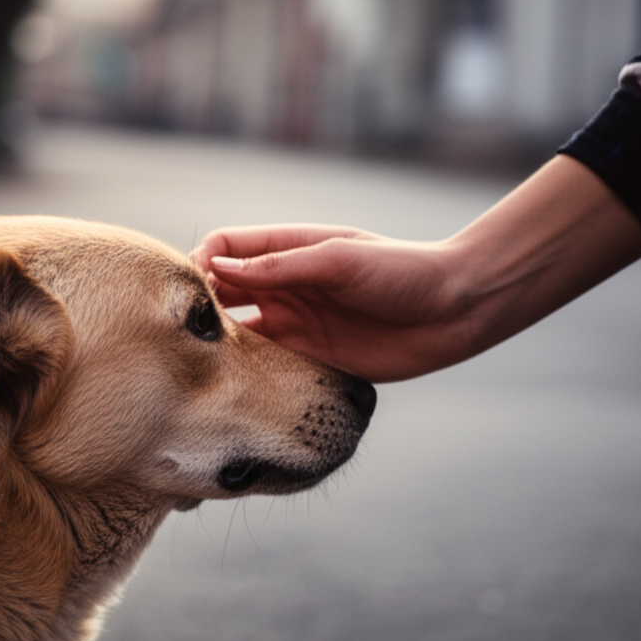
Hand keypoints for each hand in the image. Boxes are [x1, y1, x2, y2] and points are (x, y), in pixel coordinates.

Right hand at [191, 157, 640, 382]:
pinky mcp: (312, 363)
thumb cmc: (403, 271)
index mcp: (289, 251)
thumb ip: (280, 267)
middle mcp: (285, 287)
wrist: (456, 311)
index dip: (200, 262)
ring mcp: (297, 326)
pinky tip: (236, 391)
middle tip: (183, 336)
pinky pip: (269, 371)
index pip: (225, 249)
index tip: (187, 289)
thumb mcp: (339, 260)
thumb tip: (217, 269)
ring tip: (202, 367)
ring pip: (240, 337)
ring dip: (220, 349)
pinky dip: (248, 379)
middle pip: (223, 294)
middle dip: (199, 310)